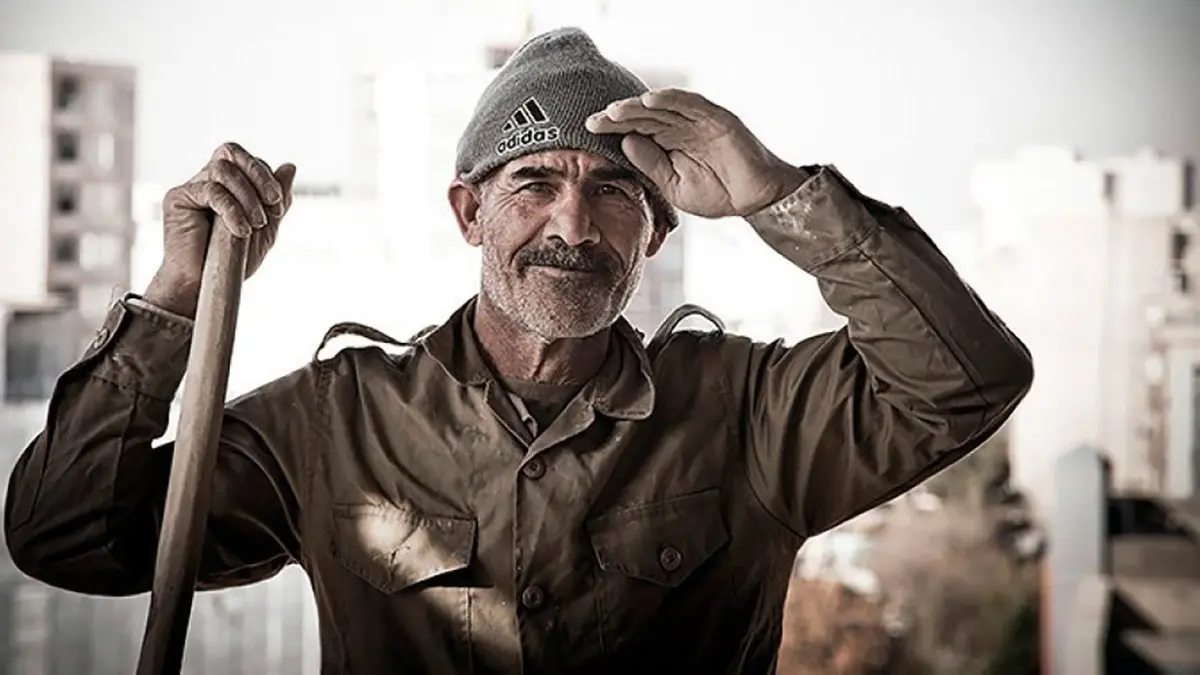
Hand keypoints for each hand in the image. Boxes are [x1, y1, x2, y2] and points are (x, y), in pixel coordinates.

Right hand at [145, 142, 295, 317]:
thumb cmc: (232, 260)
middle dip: (258, 173)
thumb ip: (278, 199)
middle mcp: (207, 180)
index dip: (268, 179)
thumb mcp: (266, 229)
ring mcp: (191, 187)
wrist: (204, 286)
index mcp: (229, 185)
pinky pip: (209, 190)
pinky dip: (231, 210)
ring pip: (222, 168)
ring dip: (247, 196)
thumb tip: (290, 166)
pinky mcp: (177, 199)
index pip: (249, 162)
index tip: (278, 210)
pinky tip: (240, 231)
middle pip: (231, 151)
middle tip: (273, 200)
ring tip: (256, 224)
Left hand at [585, 89, 805, 218]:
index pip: (636, 129)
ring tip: (615, 110)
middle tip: (594, 119)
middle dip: (618, 116)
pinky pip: (691, 104)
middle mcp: (681, 126)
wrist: (755, 200)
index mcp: (669, 142)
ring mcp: (699, 120)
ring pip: (663, 107)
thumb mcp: (674, 185)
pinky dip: (671, 100)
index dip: (613, 128)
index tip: (588, 129)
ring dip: (638, 107)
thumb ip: (651, 164)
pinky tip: (649, 102)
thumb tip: (626, 142)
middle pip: (644, 116)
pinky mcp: (717, 118)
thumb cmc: (717, 193)